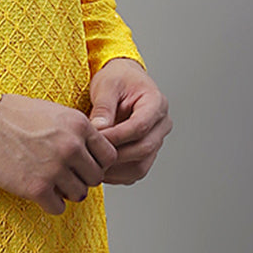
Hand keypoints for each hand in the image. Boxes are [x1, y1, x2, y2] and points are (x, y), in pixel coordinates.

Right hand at [0, 93, 118, 214]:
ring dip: (66, 191)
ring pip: (80, 194)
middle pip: (96, 178)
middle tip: (64, 174)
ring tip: (50, 181)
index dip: (97, 162)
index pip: (109, 156)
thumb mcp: (56, 113)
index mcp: (79, 126)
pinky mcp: (36, 187)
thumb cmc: (16, 115)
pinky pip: (58, 207)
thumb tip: (96, 157)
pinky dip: (50, 203)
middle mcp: (71, 147)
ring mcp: (54, 169)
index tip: (83, 163)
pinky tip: (38, 190)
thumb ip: (79, 133)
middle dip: (82, 178)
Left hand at [87, 58, 171, 183]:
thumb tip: (99, 129)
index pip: (140, 126)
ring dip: (116, 169)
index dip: (117, 136)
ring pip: (141, 165)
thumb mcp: (107, 85)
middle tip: (91, 154)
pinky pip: (135, 171)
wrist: (122, 80)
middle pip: (143, 149)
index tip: (95, 139)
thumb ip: (103, 107)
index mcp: (156, 103)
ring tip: (93, 163)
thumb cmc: (117, 79)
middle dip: (115, 155)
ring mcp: (156, 140)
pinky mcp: (147, 153)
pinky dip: (117, 174)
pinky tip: (100, 167)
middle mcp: (161, 124)